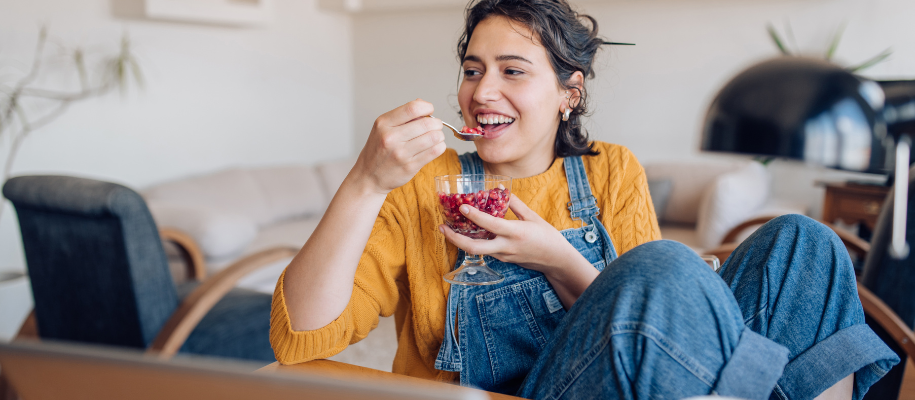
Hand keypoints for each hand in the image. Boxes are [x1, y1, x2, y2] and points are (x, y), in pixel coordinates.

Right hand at [352, 99, 446, 193]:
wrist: (368, 176)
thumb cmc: (377, 151)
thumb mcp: (382, 128)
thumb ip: (402, 116)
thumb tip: (423, 104)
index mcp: (384, 123)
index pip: (412, 108)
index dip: (427, 107)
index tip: (429, 110)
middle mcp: (391, 137)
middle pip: (426, 123)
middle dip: (436, 123)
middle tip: (435, 126)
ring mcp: (401, 153)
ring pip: (434, 137)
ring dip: (439, 135)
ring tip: (436, 137)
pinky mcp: (410, 166)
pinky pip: (434, 152)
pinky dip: (440, 146)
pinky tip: (435, 146)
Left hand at [439, 194, 587, 276]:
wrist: (556, 260)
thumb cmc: (547, 236)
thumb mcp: (533, 217)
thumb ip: (514, 203)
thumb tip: (499, 189)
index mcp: (516, 233)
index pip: (491, 225)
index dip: (475, 216)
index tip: (462, 206)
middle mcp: (506, 247)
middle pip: (474, 247)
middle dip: (455, 239)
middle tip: (442, 227)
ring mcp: (503, 256)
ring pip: (476, 251)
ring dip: (460, 241)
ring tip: (448, 228)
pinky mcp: (502, 260)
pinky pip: (484, 250)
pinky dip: (473, 241)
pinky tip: (466, 232)